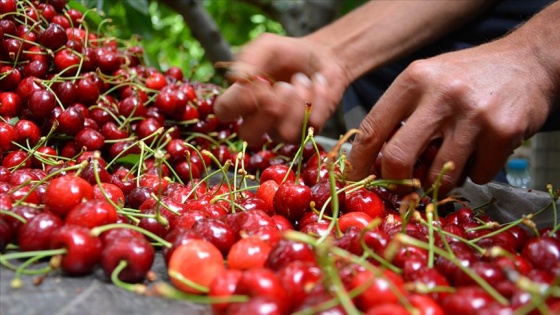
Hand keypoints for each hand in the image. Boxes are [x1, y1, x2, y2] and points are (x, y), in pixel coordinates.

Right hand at [213, 33, 350, 145]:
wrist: (323, 56)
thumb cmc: (289, 53)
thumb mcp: (267, 46)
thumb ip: (249, 58)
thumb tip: (234, 77)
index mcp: (241, 98)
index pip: (224, 112)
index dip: (239, 101)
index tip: (258, 83)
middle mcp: (258, 119)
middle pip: (248, 136)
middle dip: (268, 112)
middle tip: (283, 88)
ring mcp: (281, 129)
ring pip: (283, 134)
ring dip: (298, 100)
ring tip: (302, 79)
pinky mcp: (307, 131)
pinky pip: (311, 125)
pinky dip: (318, 98)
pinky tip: (317, 83)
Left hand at [348, 39, 557, 193]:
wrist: (529, 61)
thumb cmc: (468, 76)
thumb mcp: (426, 80)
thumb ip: (401, 114)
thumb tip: (374, 161)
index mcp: (413, 80)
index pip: (372, 130)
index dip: (358, 163)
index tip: (353, 180)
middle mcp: (440, 95)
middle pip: (398, 159)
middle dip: (395, 182)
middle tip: (402, 188)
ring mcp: (473, 115)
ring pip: (438, 177)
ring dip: (438, 182)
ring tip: (449, 162)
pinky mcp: (502, 133)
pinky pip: (476, 176)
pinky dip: (474, 173)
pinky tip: (480, 152)